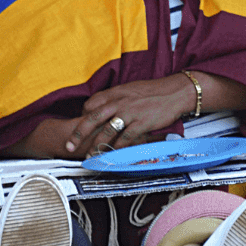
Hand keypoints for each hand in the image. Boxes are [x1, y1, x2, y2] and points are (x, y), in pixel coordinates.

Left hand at [65, 75, 194, 156]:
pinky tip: (113, 154)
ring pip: (107, 132)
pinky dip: (117, 148)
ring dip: (96, 146)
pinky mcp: (141, 123)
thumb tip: (106, 107)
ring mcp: (130, 112)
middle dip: (78, 134)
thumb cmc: (155, 91)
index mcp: (116, 92)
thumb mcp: (132, 89)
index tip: (81, 125)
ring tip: (90, 156)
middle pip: (92, 118)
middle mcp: (120, 101)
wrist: (176, 91)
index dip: (83, 115)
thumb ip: (117, 98)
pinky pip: (125, 138)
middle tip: (69, 145)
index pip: (91, 103)